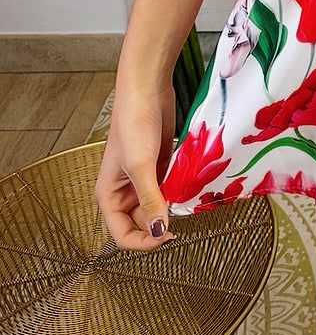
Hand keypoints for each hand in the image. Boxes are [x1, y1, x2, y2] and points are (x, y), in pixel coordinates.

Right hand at [95, 81, 177, 250]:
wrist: (147, 92)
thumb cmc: (133, 124)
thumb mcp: (141, 166)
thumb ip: (150, 200)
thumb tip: (158, 231)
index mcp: (109, 196)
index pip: (122, 235)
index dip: (143, 242)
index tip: (166, 237)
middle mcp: (124, 192)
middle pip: (143, 223)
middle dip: (161, 222)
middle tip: (181, 216)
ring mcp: (143, 181)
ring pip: (159, 207)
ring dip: (172, 207)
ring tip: (184, 198)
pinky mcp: (159, 169)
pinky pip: (169, 191)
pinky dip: (178, 192)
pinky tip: (187, 186)